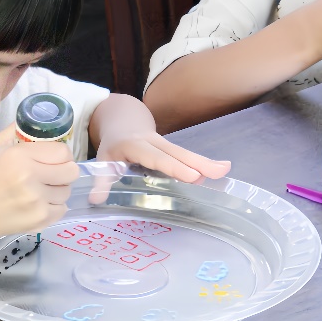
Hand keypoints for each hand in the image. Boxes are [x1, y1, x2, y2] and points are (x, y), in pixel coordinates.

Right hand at [0, 126, 79, 237]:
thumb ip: (18, 130)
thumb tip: (40, 119)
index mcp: (19, 156)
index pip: (62, 152)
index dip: (62, 154)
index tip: (55, 158)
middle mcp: (29, 178)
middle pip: (72, 171)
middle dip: (65, 170)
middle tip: (53, 172)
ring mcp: (36, 201)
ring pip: (67, 191)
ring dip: (58, 189)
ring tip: (43, 189)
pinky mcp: (40, 220)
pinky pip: (62, 209)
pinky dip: (54, 206)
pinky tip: (40, 203)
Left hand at [93, 133, 230, 202]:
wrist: (122, 120)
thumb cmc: (114, 146)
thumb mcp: (103, 160)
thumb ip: (101, 180)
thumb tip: (96, 200)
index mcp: (135, 145)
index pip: (156, 157)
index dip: (173, 166)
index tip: (192, 176)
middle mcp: (152, 142)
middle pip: (177, 153)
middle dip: (198, 162)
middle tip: (219, 172)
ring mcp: (164, 143)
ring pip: (185, 153)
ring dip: (205, 162)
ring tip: (225, 170)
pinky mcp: (171, 148)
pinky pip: (186, 155)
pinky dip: (203, 163)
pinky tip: (221, 169)